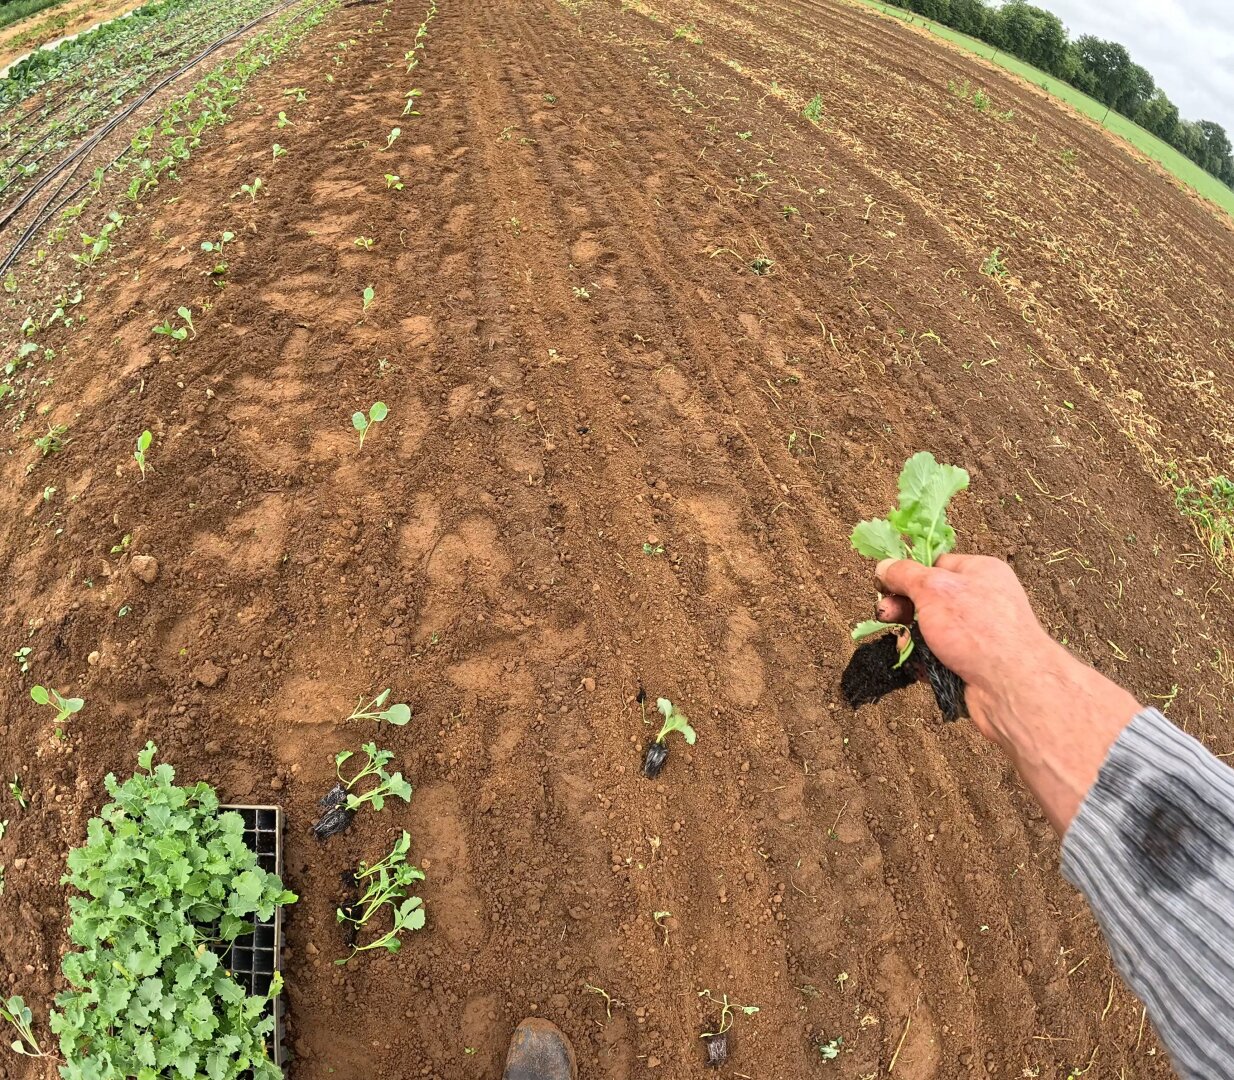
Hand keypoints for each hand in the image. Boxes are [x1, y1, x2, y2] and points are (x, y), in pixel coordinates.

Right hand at [874, 554, 1140, 833]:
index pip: (936, 564)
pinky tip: (920, 667)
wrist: (1011, 687)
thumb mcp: (934, 589)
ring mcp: (977, 632)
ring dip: (912, 638)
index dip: (908, 574)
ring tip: (907, 647)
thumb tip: (884, 566)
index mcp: (980, 571)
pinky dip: (925, 660)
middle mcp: (981, 599)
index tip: (884, 587)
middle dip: (903, 609)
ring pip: (930, 629)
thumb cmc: (978, 629)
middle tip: (885, 617)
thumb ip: (905, 575)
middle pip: (929, 597)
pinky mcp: (972, 661)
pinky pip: (939, 655)